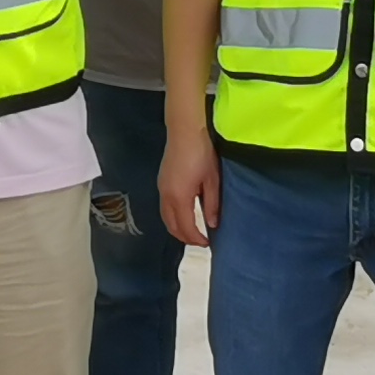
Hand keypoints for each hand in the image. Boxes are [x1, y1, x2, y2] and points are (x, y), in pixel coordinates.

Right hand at [162, 129, 221, 246]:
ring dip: (177, 228)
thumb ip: (212, 204)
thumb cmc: (202, 153)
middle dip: (185, 237)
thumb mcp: (212, 180)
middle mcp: (166, 196)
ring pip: (166, 217)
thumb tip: (213, 224)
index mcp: (179, 198)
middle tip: (200, 241)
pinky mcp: (161, 181)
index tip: (208, 244)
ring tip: (193, 230)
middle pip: (172, 226)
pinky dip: (173, 217)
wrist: (185, 130)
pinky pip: (165, 207)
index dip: (196, 239)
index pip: (186, 227)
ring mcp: (161, 188)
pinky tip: (185, 213)